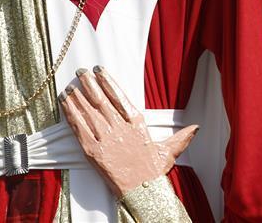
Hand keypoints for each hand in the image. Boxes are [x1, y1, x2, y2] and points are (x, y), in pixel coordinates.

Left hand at [59, 66, 197, 197]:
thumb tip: (196, 128)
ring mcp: (105, 137)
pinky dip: (71, 114)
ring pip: (88, 111)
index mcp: (136, 122)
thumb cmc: (153, 171)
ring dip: (77, 96)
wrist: (141, 190)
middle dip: (89, 83)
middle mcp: (119, 126)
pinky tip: (66, 104)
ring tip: (70, 85)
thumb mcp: (170, 150)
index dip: (107, 81)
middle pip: (100, 99)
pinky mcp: (92, 150)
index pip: (118, 95)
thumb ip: (182, 136)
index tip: (100, 70)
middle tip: (80, 71)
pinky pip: (79, 128)